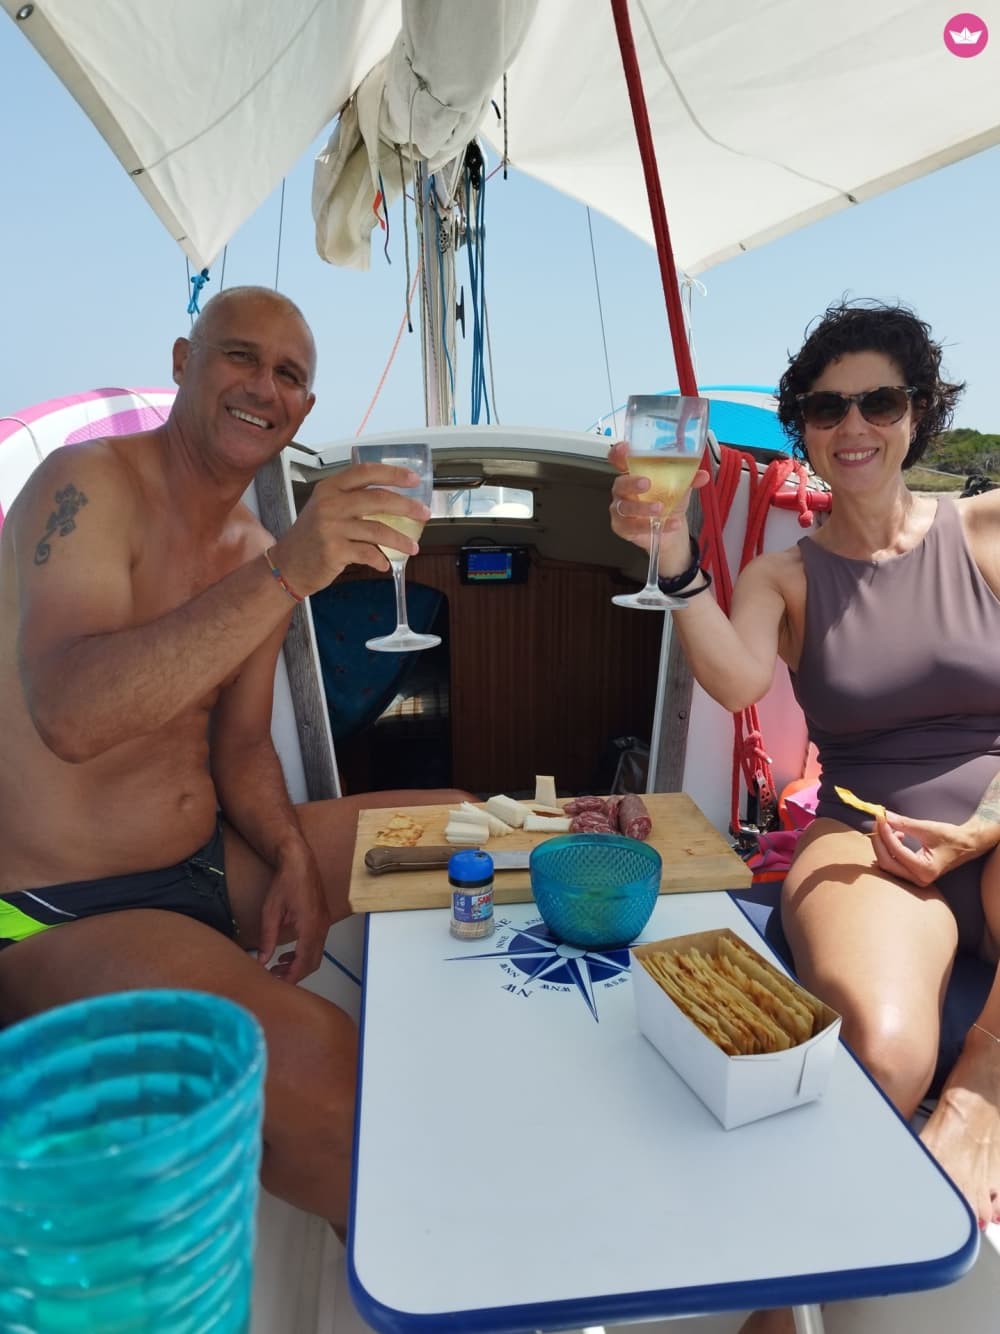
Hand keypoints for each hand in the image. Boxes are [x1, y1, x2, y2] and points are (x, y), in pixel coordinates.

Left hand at [256, 841, 330, 983]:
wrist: (299, 861)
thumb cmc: (286, 881)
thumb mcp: (270, 911)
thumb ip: (267, 938)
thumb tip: (262, 959)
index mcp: (309, 926)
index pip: (303, 962)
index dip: (292, 977)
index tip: (279, 984)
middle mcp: (321, 926)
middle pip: (312, 962)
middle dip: (295, 974)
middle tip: (275, 978)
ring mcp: (324, 923)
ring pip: (316, 954)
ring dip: (299, 964)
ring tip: (279, 967)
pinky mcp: (322, 919)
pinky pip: (317, 944)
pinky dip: (304, 953)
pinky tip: (288, 953)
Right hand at [273, 462, 430, 595]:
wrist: (287, 565)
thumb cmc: (311, 537)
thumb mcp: (326, 509)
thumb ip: (352, 500)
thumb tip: (395, 502)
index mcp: (330, 488)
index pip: (365, 472)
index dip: (393, 473)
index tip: (414, 479)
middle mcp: (330, 504)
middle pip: (378, 499)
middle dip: (406, 506)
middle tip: (424, 514)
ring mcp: (331, 527)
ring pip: (377, 530)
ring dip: (400, 540)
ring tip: (413, 548)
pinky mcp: (334, 551)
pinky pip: (368, 553)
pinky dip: (381, 560)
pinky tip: (385, 564)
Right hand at [607, 441, 708, 571]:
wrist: (671, 529)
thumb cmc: (668, 501)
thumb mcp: (679, 486)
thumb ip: (688, 479)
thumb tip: (703, 475)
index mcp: (633, 473)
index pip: (618, 459)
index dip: (618, 453)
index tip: (625, 449)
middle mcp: (623, 490)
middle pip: (620, 483)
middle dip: (632, 482)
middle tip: (647, 483)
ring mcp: (620, 509)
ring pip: (625, 508)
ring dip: (643, 508)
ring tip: (660, 508)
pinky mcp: (623, 527)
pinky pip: (634, 527)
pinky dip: (653, 525)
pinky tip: (671, 523)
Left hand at [871, 811, 979, 887]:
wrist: (966, 845)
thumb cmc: (951, 837)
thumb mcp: (927, 828)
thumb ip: (904, 823)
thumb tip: (884, 815)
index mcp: (925, 870)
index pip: (896, 851)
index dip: (884, 833)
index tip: (880, 817)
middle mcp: (919, 879)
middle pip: (886, 862)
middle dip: (879, 841)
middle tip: (878, 822)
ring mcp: (915, 880)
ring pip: (887, 864)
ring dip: (883, 845)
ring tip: (889, 827)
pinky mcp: (913, 875)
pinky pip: (893, 864)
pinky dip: (890, 849)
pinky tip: (898, 836)